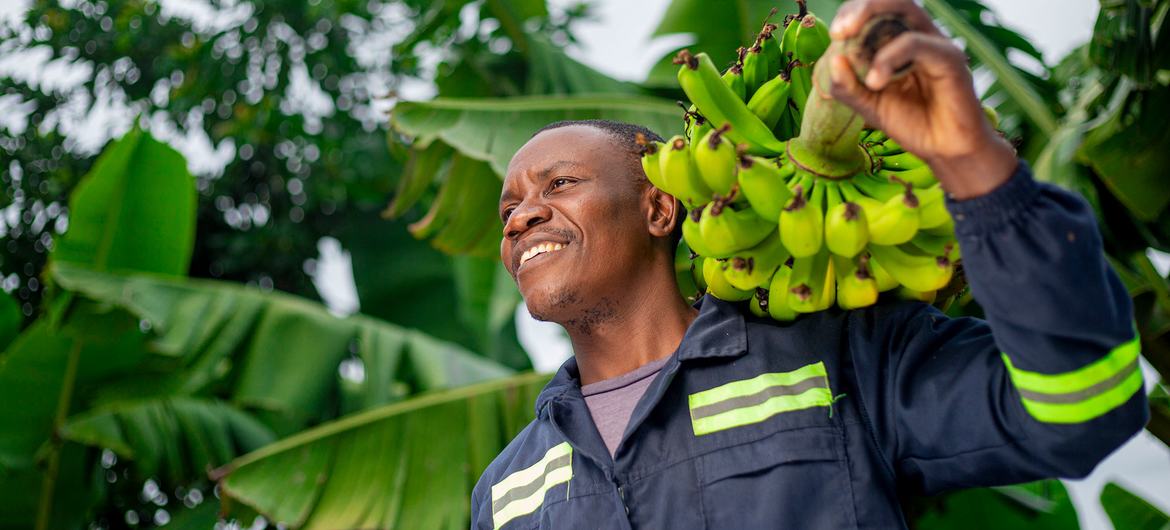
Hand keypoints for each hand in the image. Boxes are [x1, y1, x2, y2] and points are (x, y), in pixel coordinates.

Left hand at [827, 0, 1016, 198]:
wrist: (945, 150)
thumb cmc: (912, 124)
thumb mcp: (869, 106)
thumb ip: (848, 86)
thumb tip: (832, 59)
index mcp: (900, 41)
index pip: (875, 11)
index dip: (851, 13)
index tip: (834, 35)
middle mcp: (920, 35)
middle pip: (891, 1)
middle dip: (859, 9)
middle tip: (839, 32)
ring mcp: (935, 43)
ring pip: (904, 10)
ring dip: (871, 24)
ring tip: (849, 57)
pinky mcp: (949, 58)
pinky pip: (915, 43)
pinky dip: (888, 58)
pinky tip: (875, 81)